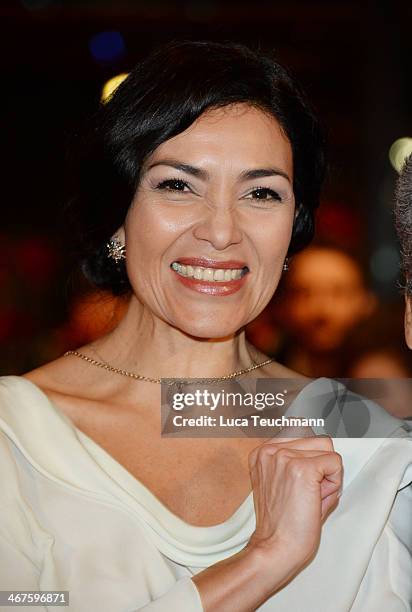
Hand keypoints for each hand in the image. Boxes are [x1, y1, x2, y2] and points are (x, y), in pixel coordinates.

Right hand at [246, 436, 342, 577]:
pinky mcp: (302, 469)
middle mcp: (271, 451)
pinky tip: (317, 498)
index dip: (312, 465)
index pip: (304, 440)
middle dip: (321, 468)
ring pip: (328, 451)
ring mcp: (285, 457)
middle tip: (308, 494)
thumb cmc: (280, 524)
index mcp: (262, 453)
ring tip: (310, 496)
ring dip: (327, 475)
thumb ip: (298, 463)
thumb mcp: (281, 483)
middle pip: (319, 442)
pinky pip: (335, 463)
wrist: (275, 548)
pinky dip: (334, 482)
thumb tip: (326, 455)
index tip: (301, 486)